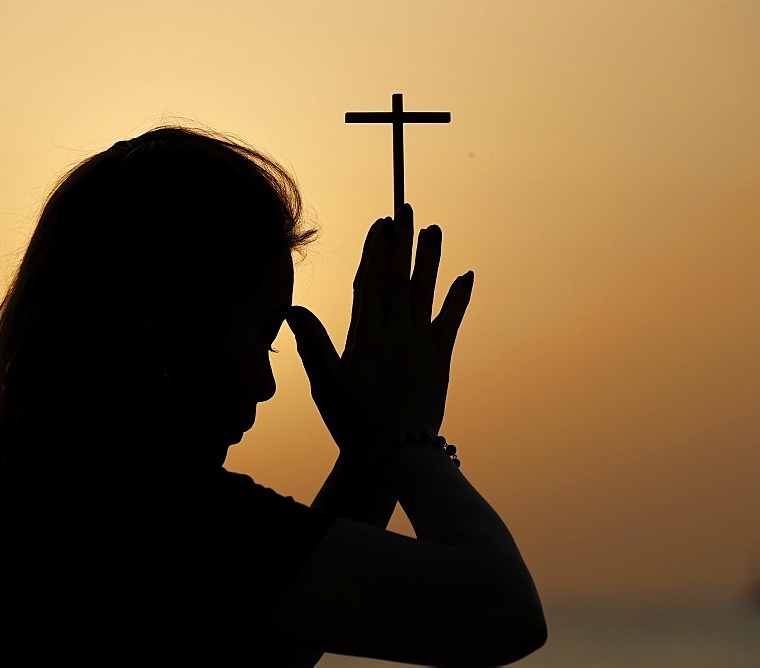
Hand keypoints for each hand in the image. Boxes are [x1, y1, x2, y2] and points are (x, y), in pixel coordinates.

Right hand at [287, 204, 472, 457]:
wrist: (397, 455)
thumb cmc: (355, 422)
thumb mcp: (326, 385)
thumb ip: (312, 344)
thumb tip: (292, 307)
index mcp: (365, 339)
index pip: (370, 284)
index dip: (376, 251)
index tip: (381, 223)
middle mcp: (395, 336)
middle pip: (398, 280)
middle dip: (402, 243)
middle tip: (406, 209)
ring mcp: (421, 346)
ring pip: (425, 294)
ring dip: (430, 260)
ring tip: (434, 229)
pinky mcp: (440, 360)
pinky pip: (451, 323)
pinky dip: (459, 298)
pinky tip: (467, 275)